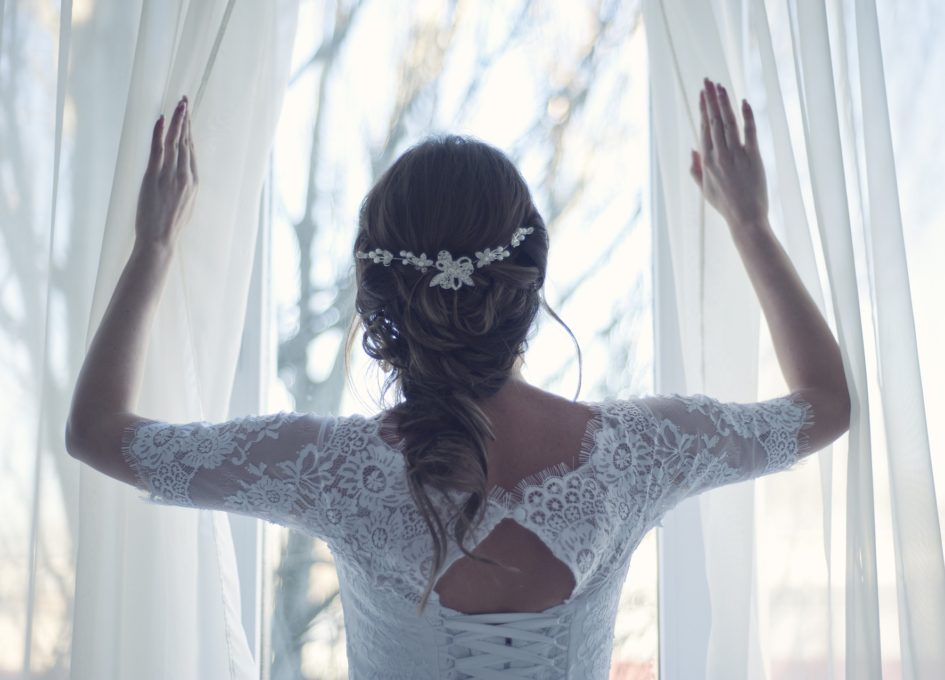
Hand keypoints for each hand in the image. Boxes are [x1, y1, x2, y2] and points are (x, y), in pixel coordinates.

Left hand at [135, 95, 198, 248]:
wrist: (160, 240)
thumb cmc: (170, 226)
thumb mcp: (185, 205)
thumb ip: (185, 187)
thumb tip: (182, 176)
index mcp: (193, 182)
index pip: (191, 150)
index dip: (189, 132)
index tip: (188, 117)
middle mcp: (185, 176)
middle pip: (186, 141)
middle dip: (186, 119)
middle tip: (185, 101)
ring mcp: (170, 175)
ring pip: (175, 142)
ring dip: (177, 120)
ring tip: (179, 104)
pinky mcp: (154, 177)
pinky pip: (158, 150)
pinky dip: (159, 133)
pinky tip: (161, 119)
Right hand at [690, 78, 766, 226]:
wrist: (745, 218)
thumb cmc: (725, 205)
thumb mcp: (704, 189)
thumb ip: (695, 169)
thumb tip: (692, 149)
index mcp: (707, 162)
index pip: (704, 128)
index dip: (703, 109)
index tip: (702, 93)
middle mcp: (720, 155)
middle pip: (714, 121)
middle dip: (711, 99)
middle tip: (708, 81)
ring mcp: (736, 155)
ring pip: (729, 122)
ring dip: (725, 102)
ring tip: (721, 86)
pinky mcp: (753, 157)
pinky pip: (750, 132)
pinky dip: (747, 116)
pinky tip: (744, 101)